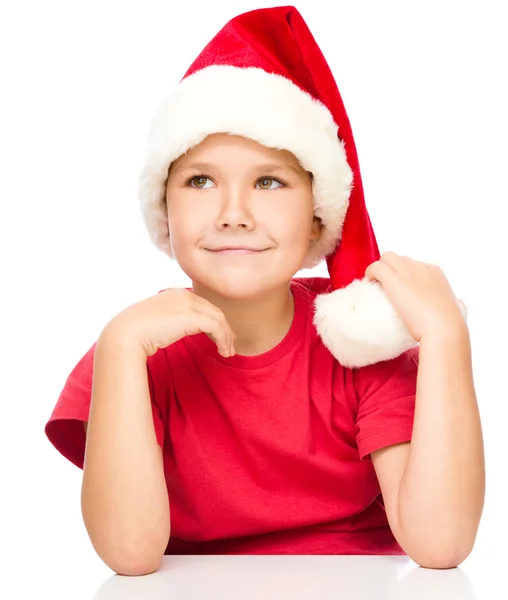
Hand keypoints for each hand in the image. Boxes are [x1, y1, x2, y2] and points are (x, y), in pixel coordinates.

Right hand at [103, 289, 235, 357]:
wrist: (125, 334)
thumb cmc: (133, 332)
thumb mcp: (154, 322)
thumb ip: (168, 321)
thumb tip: (171, 331)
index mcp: (175, 294)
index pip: (202, 306)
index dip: (214, 321)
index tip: (220, 336)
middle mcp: (184, 295)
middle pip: (213, 310)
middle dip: (224, 329)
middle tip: (229, 345)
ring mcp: (188, 303)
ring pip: (218, 318)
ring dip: (226, 336)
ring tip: (228, 353)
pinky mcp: (192, 316)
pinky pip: (216, 327)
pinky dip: (223, 339)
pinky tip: (222, 351)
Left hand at [364, 251, 466, 341]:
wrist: (444, 328)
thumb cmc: (450, 325)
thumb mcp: (458, 309)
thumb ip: (457, 304)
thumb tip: (460, 304)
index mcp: (436, 273)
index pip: (416, 265)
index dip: (405, 275)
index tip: (401, 289)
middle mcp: (421, 267)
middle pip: (400, 259)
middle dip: (392, 269)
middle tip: (385, 287)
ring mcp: (407, 271)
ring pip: (387, 258)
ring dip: (380, 268)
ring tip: (374, 284)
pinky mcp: (394, 279)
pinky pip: (376, 267)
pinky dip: (370, 273)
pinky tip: (368, 284)